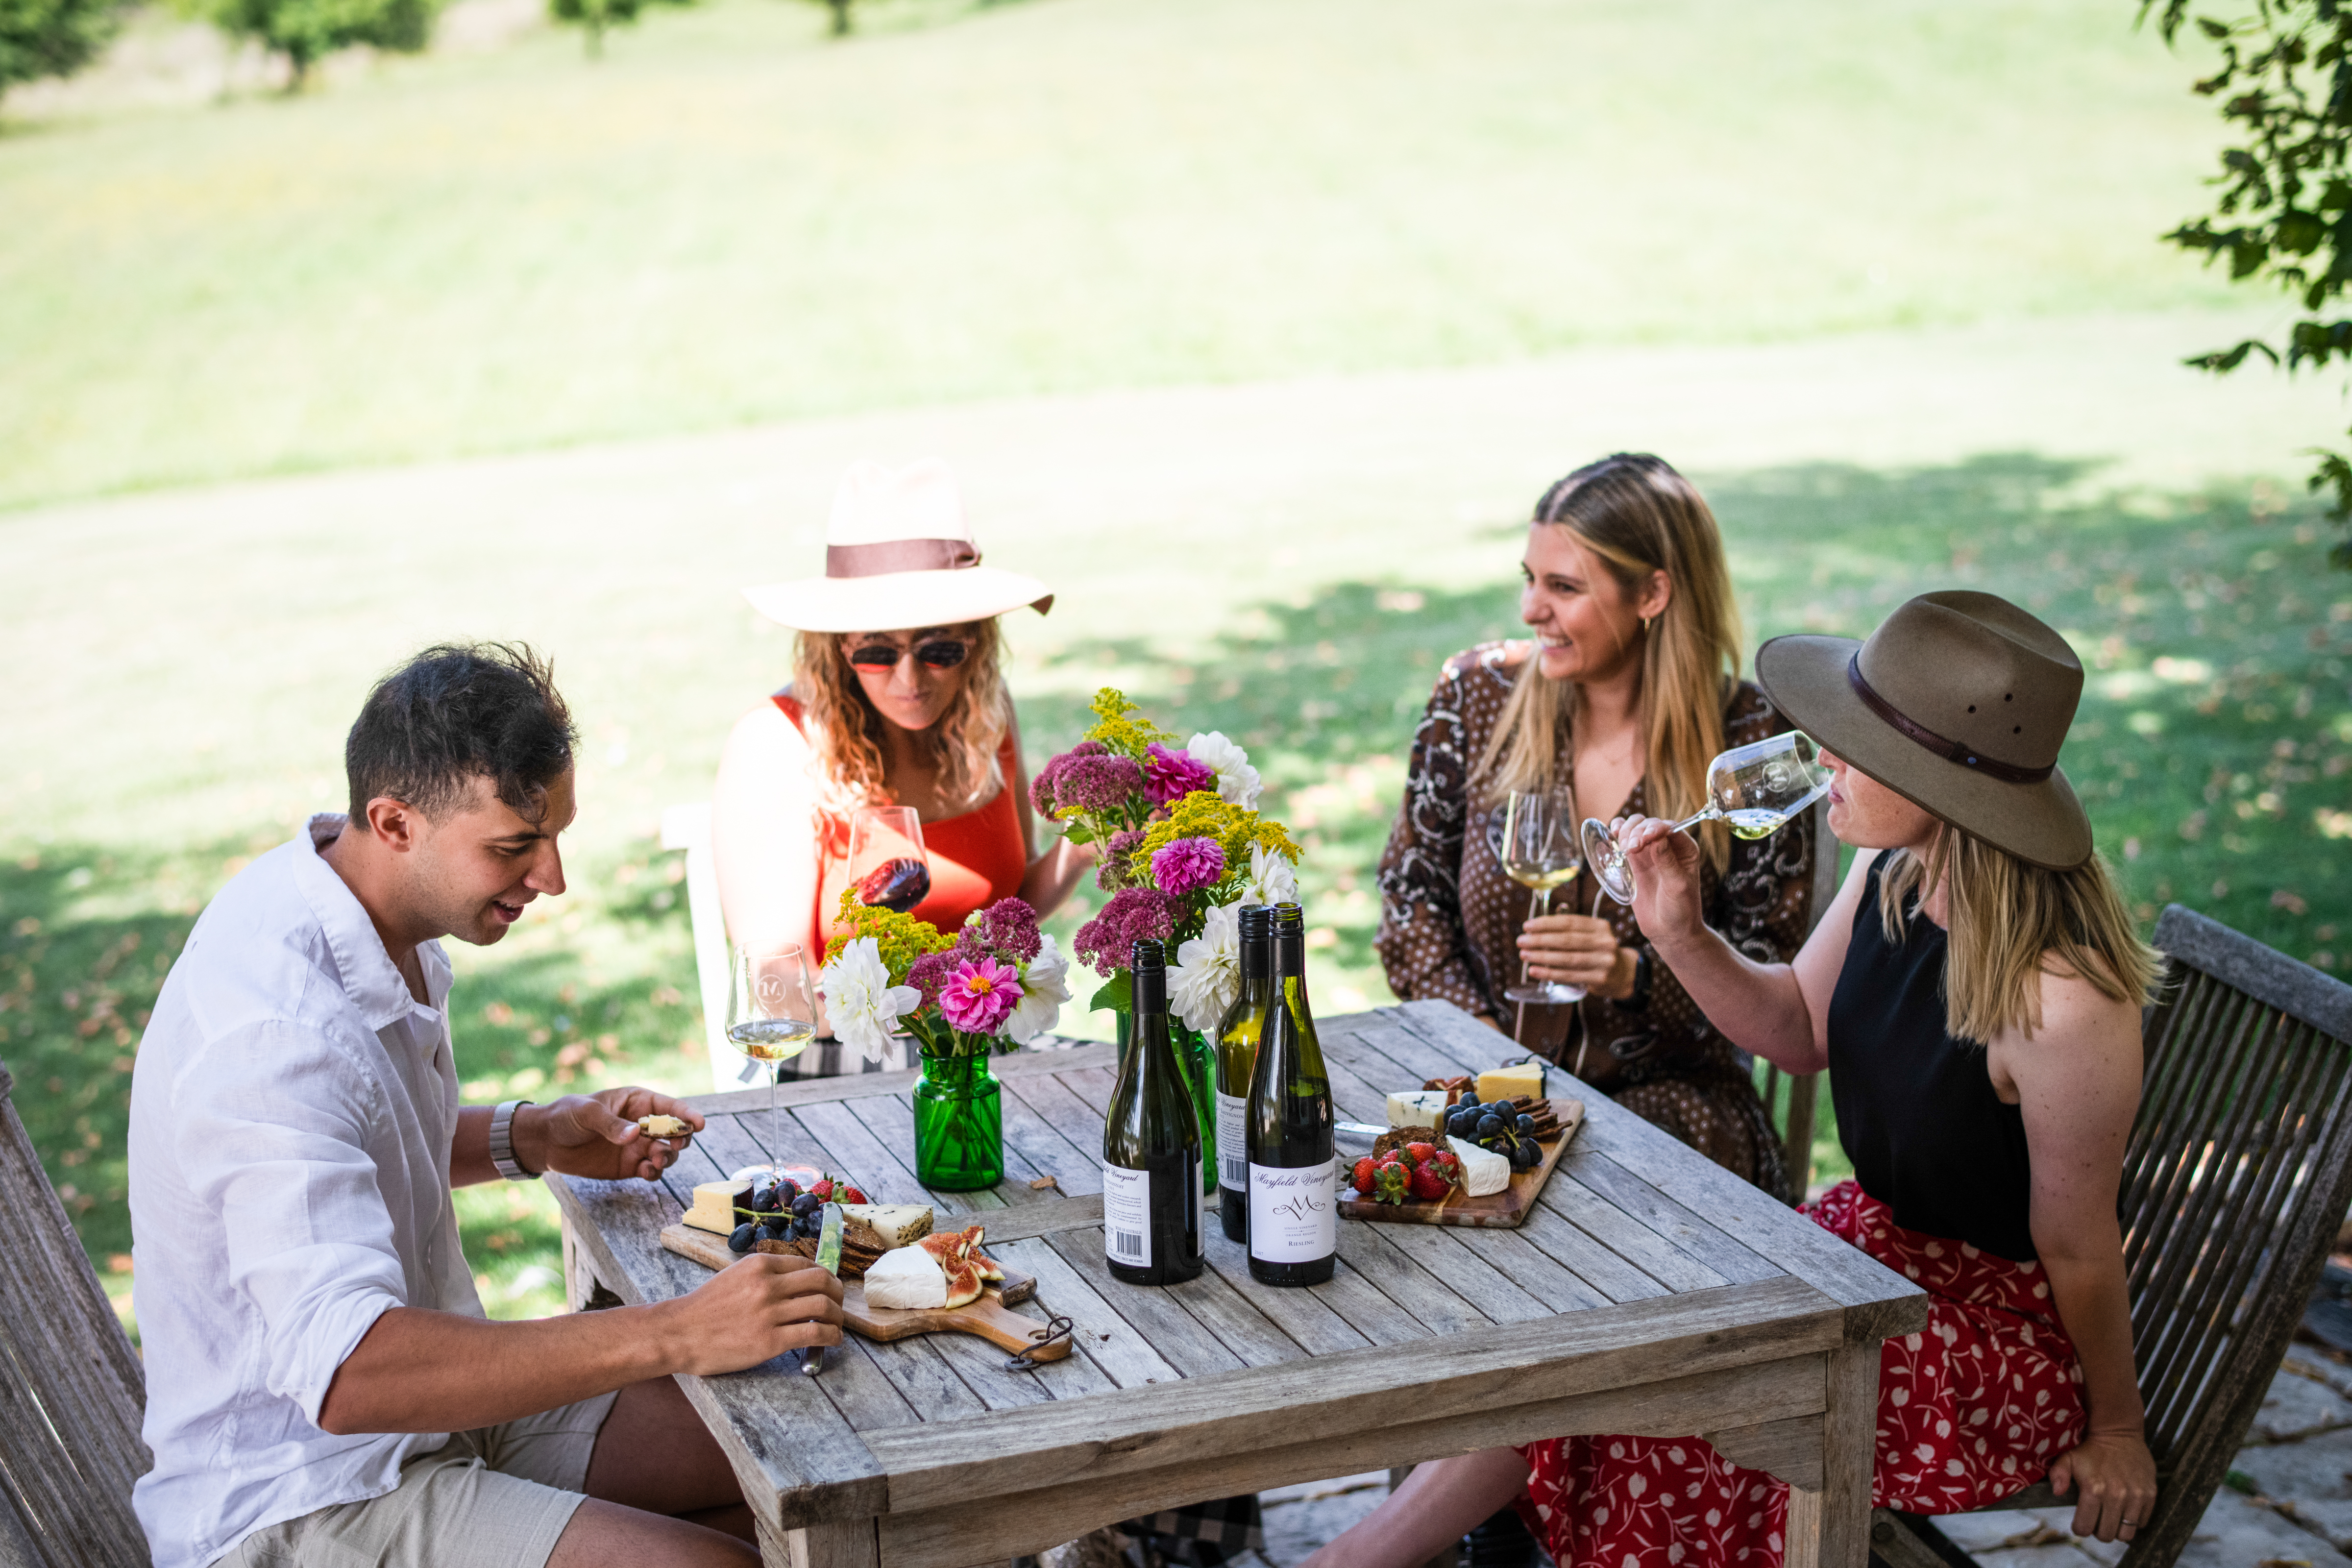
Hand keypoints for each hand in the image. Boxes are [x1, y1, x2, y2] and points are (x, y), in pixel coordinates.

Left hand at [514, 1088, 702, 1182]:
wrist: (546, 1141)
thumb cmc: (567, 1116)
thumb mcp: (587, 1113)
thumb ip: (612, 1124)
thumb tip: (635, 1135)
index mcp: (637, 1102)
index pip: (669, 1106)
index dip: (686, 1114)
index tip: (699, 1124)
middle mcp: (643, 1124)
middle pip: (674, 1131)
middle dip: (680, 1139)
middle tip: (673, 1146)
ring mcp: (637, 1146)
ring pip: (666, 1153)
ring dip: (667, 1157)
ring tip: (655, 1160)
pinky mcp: (629, 1166)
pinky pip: (651, 1170)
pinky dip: (654, 1173)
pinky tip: (646, 1172)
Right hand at [659, 1253, 844, 1375]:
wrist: (679, 1333)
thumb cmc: (704, 1307)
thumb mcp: (735, 1276)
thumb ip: (764, 1274)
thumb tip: (795, 1279)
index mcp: (760, 1265)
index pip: (808, 1265)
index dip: (825, 1276)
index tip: (829, 1286)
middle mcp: (768, 1285)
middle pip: (822, 1282)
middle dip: (837, 1292)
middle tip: (838, 1303)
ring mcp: (770, 1313)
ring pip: (822, 1307)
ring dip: (837, 1316)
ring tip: (837, 1324)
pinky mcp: (770, 1341)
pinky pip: (814, 1334)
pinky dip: (831, 1336)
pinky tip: (832, 1340)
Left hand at [1516, 914, 1631, 996]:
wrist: (1622, 974)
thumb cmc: (1596, 951)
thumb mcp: (1590, 935)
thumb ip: (1569, 929)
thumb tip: (1534, 928)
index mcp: (1600, 926)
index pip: (1570, 922)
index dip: (1546, 923)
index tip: (1527, 926)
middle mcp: (1605, 942)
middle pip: (1567, 940)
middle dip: (1540, 940)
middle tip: (1521, 941)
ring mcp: (1604, 961)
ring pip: (1567, 959)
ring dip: (1542, 957)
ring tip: (1524, 955)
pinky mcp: (1600, 979)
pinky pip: (1570, 975)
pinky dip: (1550, 973)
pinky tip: (1535, 971)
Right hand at [1617, 815, 1705, 948]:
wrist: (1669, 931)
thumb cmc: (1681, 910)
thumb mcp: (1678, 886)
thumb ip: (1668, 862)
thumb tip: (1657, 838)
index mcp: (1685, 849)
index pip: (1669, 827)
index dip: (1655, 828)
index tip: (1645, 838)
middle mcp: (1668, 847)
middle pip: (1649, 824)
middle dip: (1638, 831)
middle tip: (1631, 848)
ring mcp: (1650, 853)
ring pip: (1635, 827)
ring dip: (1626, 831)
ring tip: (1623, 847)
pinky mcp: (1634, 861)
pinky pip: (1624, 840)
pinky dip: (1617, 833)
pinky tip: (1612, 836)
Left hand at [2047, 1429, 2157, 1543]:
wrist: (2118, 1433)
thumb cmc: (2090, 1448)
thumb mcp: (2068, 1458)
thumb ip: (2058, 1474)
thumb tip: (2056, 1492)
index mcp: (2093, 1489)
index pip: (2084, 1528)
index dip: (2080, 1528)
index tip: (2080, 1522)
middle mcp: (2116, 1495)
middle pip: (2106, 1535)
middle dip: (2098, 1531)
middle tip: (2096, 1519)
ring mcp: (2135, 1496)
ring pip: (2126, 1534)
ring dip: (2116, 1529)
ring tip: (2110, 1517)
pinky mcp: (2150, 1494)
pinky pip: (2142, 1523)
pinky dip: (2133, 1521)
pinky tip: (2125, 1509)